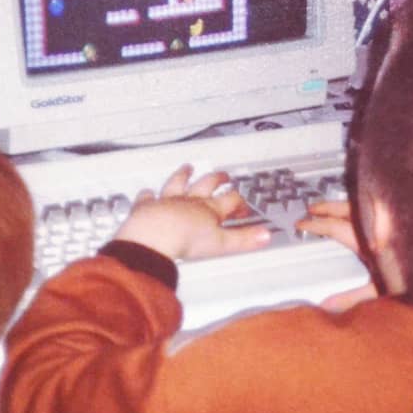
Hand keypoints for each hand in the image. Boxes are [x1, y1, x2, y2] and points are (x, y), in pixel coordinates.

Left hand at [113, 165, 272, 261]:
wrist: (156, 236)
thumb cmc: (186, 239)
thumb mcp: (222, 244)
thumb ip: (245, 239)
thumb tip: (265, 236)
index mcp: (209, 210)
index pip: (229, 200)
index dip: (239, 202)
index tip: (243, 206)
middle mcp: (189, 201)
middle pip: (206, 185)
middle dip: (216, 179)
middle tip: (222, 175)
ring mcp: (168, 201)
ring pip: (178, 184)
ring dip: (183, 175)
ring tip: (187, 168)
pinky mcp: (148, 208)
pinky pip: (148, 197)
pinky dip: (148, 194)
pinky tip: (147, 190)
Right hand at [296, 200, 378, 311]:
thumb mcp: (382, 290)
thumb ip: (353, 297)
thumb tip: (327, 305)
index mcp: (367, 242)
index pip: (334, 228)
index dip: (316, 225)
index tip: (302, 223)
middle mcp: (376, 225)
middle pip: (345, 210)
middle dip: (326, 208)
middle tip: (312, 208)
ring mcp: (387, 218)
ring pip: (360, 203)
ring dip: (343, 204)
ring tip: (332, 206)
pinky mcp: (398, 215)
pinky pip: (374, 204)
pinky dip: (361, 203)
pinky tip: (360, 207)